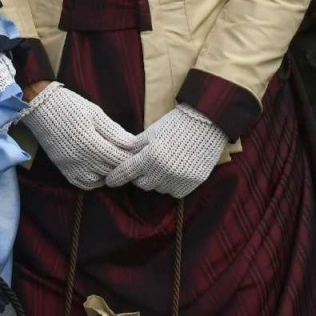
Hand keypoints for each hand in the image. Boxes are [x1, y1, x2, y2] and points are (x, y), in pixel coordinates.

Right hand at [17, 83, 134, 189]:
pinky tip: (98, 170)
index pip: (119, 159)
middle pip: (111, 171)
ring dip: (109, 174)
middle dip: (123, 165)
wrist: (41, 108)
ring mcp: (72, 167)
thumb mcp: (96, 114)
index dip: (132, 157)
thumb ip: (115, 132)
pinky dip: (94, 181)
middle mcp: (82, 160)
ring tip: (113, 163)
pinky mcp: (64, 169)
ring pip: (99, 181)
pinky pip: (83, 184)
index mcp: (92, 143)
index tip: (139, 153)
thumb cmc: (70, 106)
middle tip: (129, 157)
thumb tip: (133, 144)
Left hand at [105, 104, 226, 196]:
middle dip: (138, 176)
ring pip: (158, 188)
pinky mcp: (192, 184)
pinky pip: (174, 191)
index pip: (127, 172)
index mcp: (151, 156)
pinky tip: (173, 171)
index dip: (116, 177)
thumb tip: (121, 156)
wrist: (207, 124)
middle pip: (142, 184)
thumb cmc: (176, 124)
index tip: (109, 181)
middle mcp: (164, 172)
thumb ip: (135, 147)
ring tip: (160, 165)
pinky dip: (170, 184)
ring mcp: (179, 180)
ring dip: (155, 180)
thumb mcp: (151, 132)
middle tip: (141, 166)